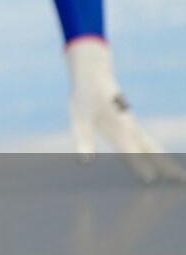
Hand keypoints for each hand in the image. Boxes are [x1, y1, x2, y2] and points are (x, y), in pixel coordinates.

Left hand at [67, 37, 185, 182]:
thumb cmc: (84, 96)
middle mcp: (129, 126)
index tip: (150, 180)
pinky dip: (154, 150)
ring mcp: (131, 124)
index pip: (131, 150)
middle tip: (178, 180)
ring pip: (151, 144)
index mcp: (118, 126)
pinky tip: (158, 157)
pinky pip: (144, 139)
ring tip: (174, 174)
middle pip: (150, 149)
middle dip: (164, 165)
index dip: (139, 165)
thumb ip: (84, 140)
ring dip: (163, 159)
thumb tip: (86, 161)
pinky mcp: (129, 122)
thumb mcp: (79, 118)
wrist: (92, 74)